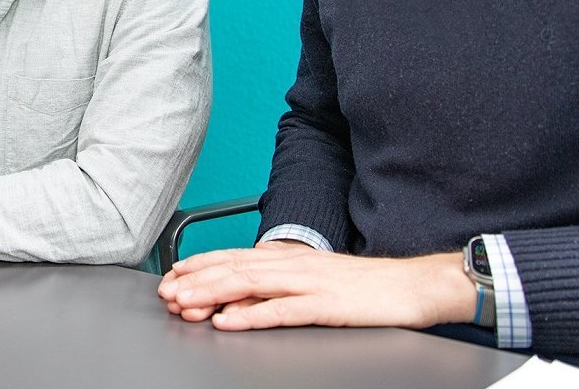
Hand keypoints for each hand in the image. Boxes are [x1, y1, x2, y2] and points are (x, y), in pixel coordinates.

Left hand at [157, 244, 472, 330]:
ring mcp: (308, 283)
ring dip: (212, 294)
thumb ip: (281, 285)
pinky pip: (281, 310)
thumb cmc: (365, 288)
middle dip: (196, 281)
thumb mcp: (316, 281)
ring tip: (185, 304)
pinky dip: (250, 314)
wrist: (412, 286)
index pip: (235, 257)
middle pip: (234, 269)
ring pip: (249, 285)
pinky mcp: (324, 305)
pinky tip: (228, 320)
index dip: (200, 265)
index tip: (172, 275)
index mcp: (290, 258)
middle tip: (166, 293)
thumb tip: (243, 298)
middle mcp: (294, 265)